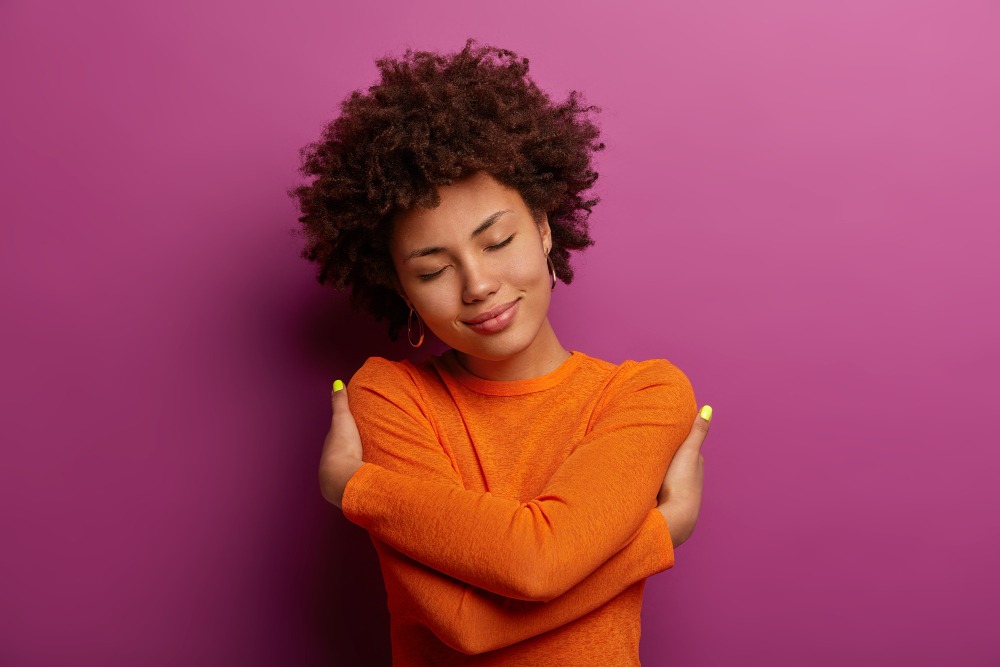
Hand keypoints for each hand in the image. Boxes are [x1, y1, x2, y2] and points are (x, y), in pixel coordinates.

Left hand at [318, 380, 364, 508]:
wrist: (342, 478)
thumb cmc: (342, 447)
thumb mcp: (342, 419)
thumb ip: (340, 402)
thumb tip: (337, 383)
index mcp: (330, 446)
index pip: (336, 437)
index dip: (344, 432)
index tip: (352, 428)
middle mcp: (333, 462)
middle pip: (342, 454)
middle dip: (350, 449)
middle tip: (362, 443)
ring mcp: (340, 477)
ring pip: (348, 468)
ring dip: (356, 464)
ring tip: (370, 460)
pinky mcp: (350, 489)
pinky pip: (356, 480)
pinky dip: (361, 476)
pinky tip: (370, 477)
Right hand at [657, 406, 711, 547]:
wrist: (675, 516)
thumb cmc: (682, 482)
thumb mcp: (689, 451)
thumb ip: (697, 431)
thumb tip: (708, 408)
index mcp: (696, 465)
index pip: (687, 447)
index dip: (678, 439)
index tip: (666, 431)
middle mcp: (691, 478)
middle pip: (678, 462)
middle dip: (668, 455)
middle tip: (653, 445)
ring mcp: (679, 492)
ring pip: (669, 476)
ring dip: (660, 470)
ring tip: (646, 462)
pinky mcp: (668, 503)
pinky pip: (661, 488)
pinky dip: (655, 482)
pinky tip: (646, 482)